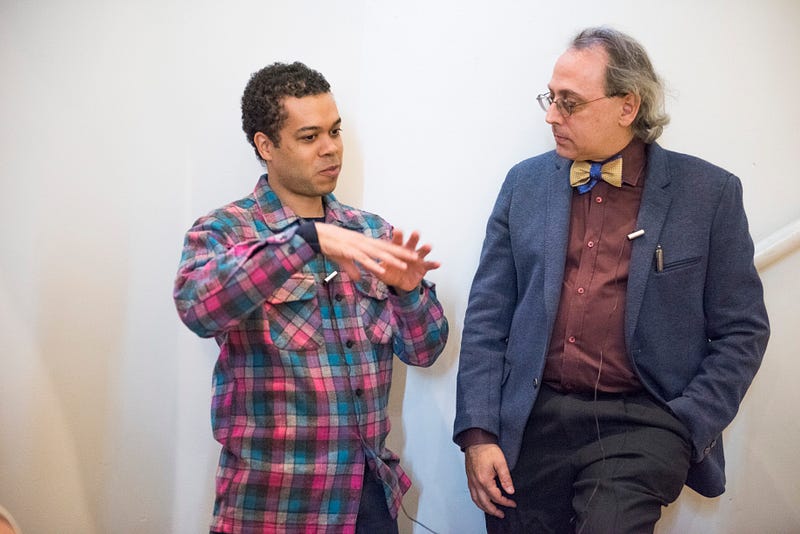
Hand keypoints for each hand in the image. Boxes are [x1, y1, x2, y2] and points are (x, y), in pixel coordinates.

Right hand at [314, 224, 437, 287]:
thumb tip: (359, 279)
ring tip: (405, 265)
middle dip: (401, 253)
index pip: (385, 247)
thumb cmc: (330, 246)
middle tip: (416, 257)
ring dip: (392, 260)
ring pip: (378, 254)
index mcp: (364, 243)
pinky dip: (373, 265)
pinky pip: (363, 260)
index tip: (410, 254)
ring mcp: (358, 247)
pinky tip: (382, 271)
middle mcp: (364, 243)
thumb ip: (353, 270)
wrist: (317, 236)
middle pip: (387, 249)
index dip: (398, 251)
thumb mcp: (343, 260)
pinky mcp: (349, 252)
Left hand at [378, 229, 439, 290]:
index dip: (398, 236)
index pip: (397, 241)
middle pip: (411, 242)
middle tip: (416, 232)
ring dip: (425, 248)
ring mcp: (417, 259)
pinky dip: (434, 264)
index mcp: (396, 250)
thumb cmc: (389, 273)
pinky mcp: (423, 267)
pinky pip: (429, 265)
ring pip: (422, 251)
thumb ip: (373, 267)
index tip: (398, 229)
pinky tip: (438, 263)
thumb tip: (362, 263)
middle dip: (414, 238)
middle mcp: (408, 251)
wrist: (400, 283)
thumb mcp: (380, 271)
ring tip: (428, 246)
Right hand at [464, 443, 515, 517]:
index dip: (505, 502)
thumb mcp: (501, 462)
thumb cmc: (487, 449)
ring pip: (476, 500)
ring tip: (492, 511)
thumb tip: (510, 491)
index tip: (512, 503)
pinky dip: (477, 501)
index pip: (496, 497)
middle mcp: (476, 483)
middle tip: (502, 514)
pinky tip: (482, 501)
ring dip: (485, 508)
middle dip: (494, 511)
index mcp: (484, 480)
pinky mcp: (469, 478)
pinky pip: (472, 494)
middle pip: (484, 503)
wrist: (476, 441)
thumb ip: (506, 478)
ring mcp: (471, 481)